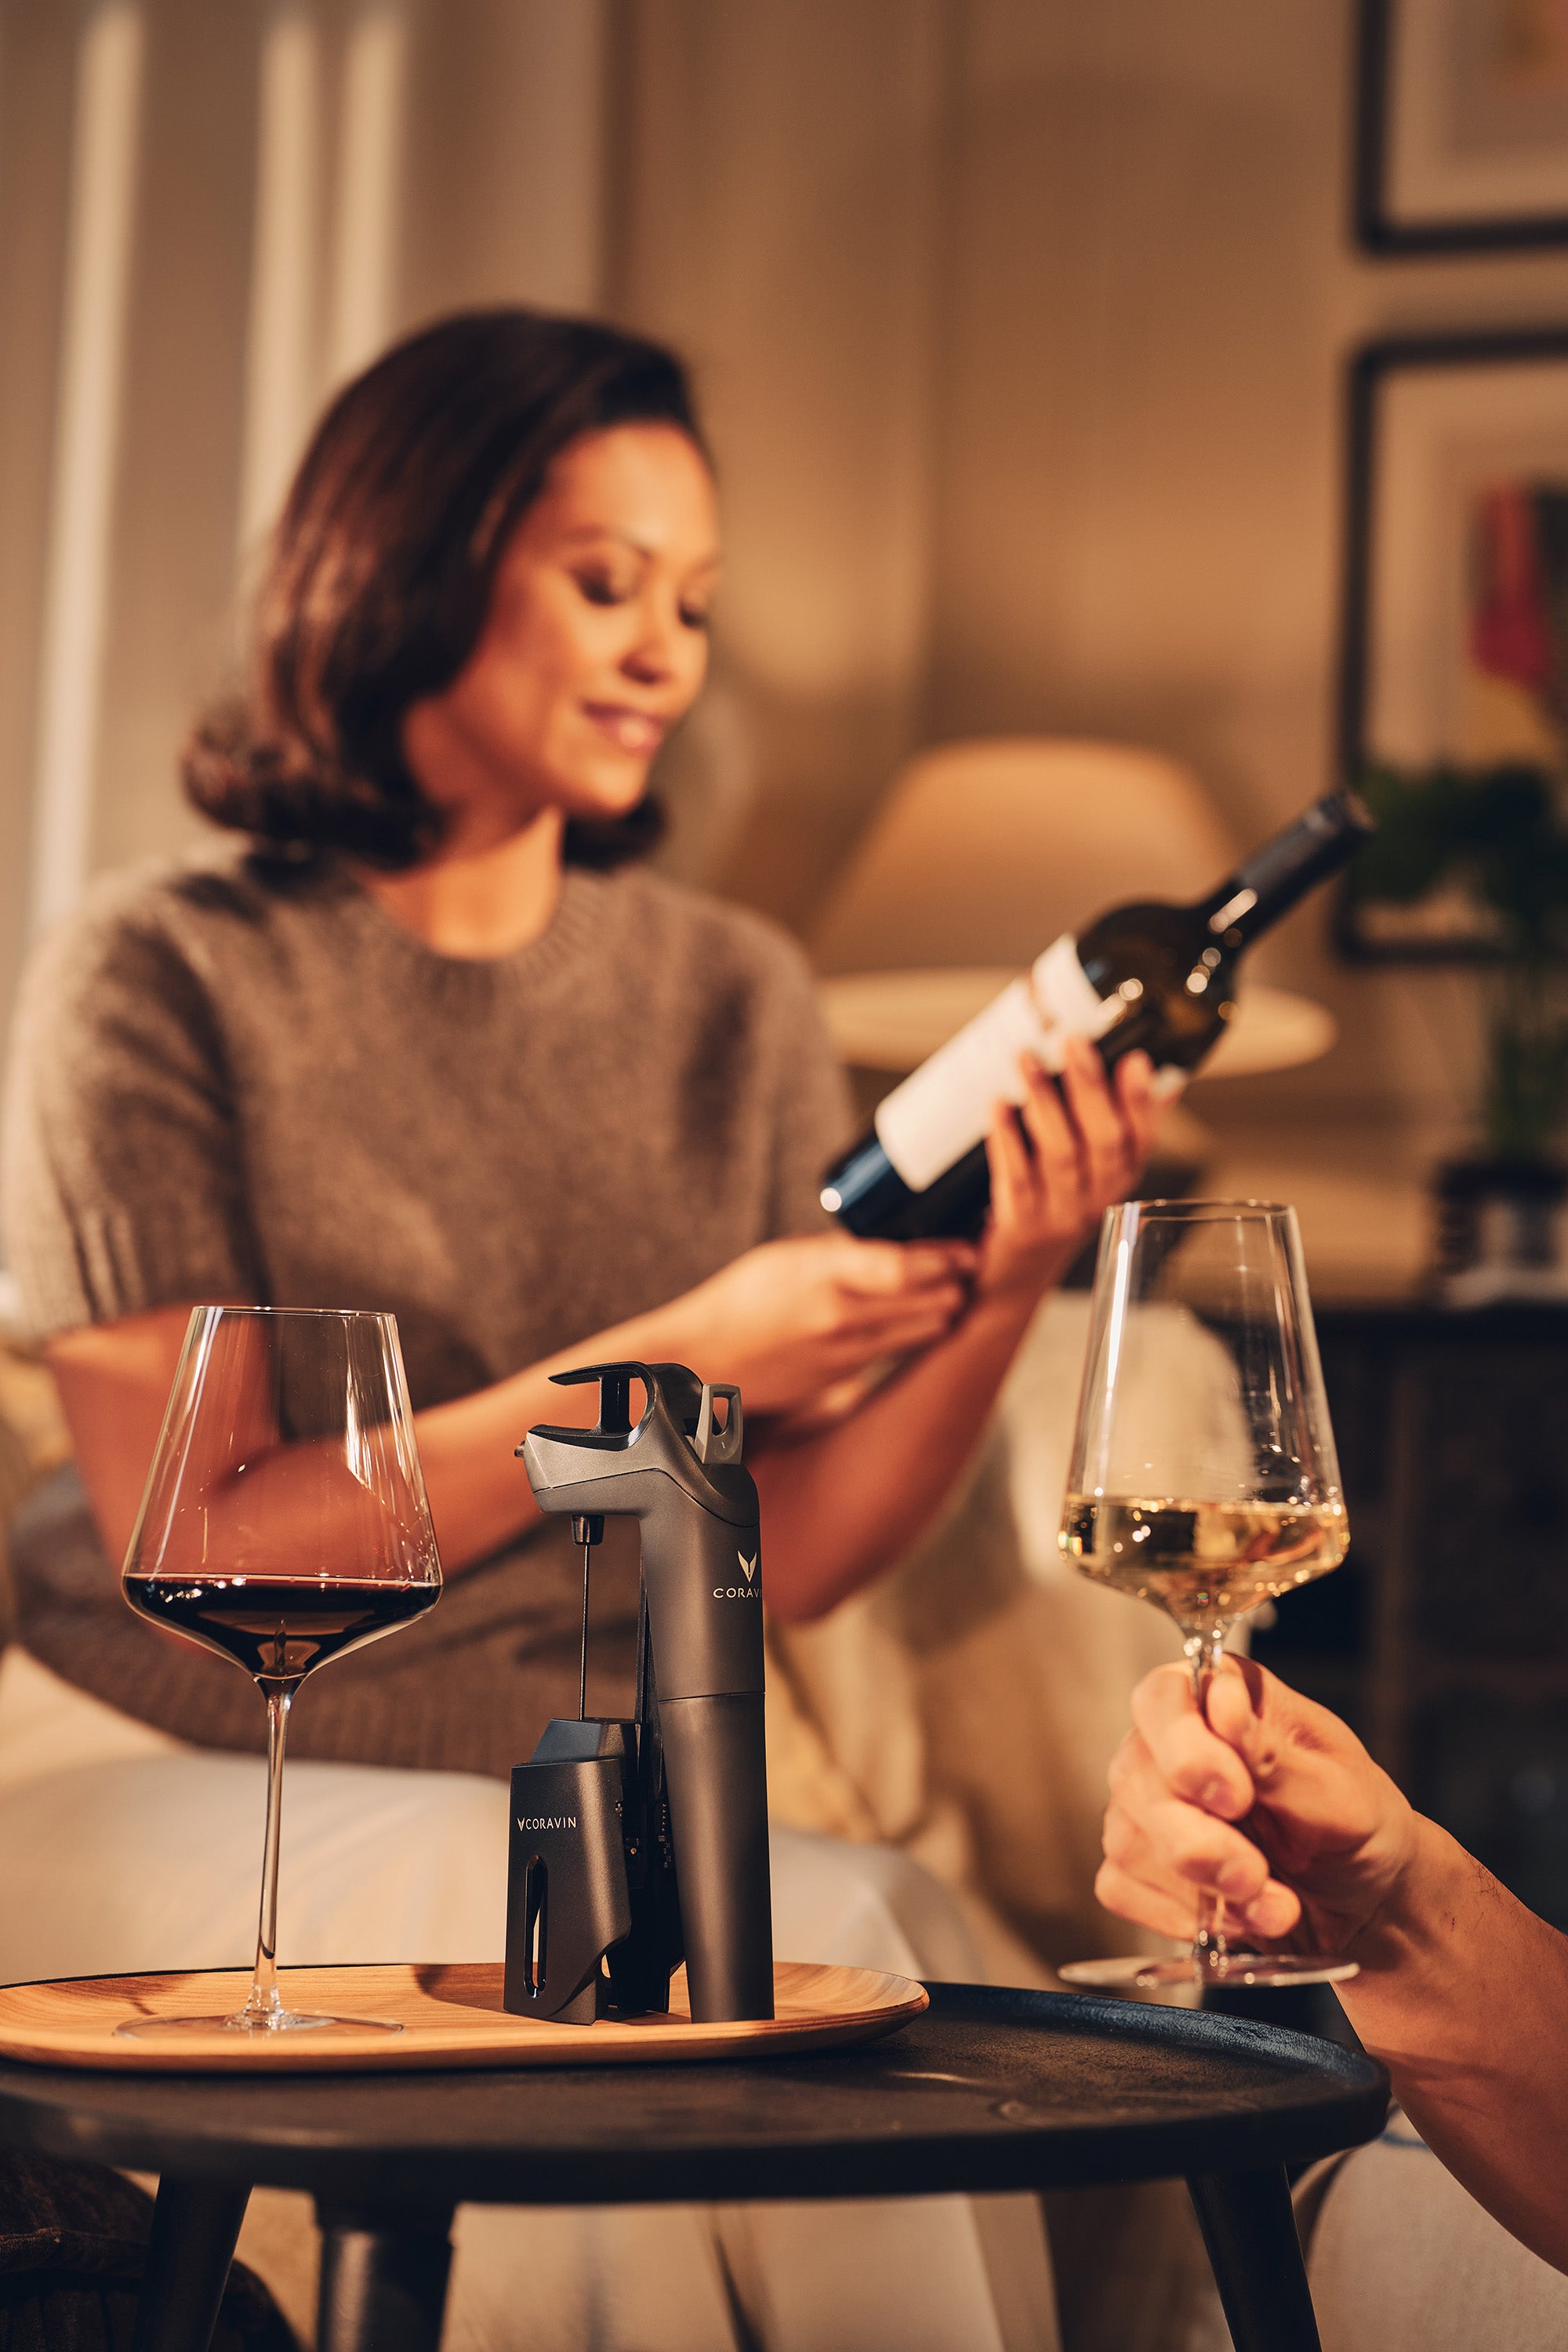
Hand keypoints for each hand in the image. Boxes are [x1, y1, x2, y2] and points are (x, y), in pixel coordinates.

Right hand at [666, 1233, 976, 1416]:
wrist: (706, 1360)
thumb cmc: (742, 1298)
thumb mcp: (787, 1256)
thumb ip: (841, 1252)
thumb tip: (894, 1242)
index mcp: (821, 1274)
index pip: (903, 1265)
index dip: (946, 1257)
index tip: (968, 1248)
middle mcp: (838, 1317)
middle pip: (926, 1302)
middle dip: (955, 1283)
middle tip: (973, 1266)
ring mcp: (844, 1353)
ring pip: (920, 1331)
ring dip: (941, 1311)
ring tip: (955, 1291)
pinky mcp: (843, 1379)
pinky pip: (893, 1352)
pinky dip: (911, 1334)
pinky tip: (919, 1319)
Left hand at [975, 1039, 1156, 1301]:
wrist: (1011, 1278)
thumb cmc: (1050, 1210)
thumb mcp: (1091, 1172)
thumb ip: (1116, 1125)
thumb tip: (1150, 1072)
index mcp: (1120, 1179)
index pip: (1141, 1137)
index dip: (1141, 1100)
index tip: (1134, 1059)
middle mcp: (1098, 1199)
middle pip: (1104, 1141)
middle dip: (1089, 1087)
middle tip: (1072, 1042)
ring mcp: (1061, 1215)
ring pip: (1061, 1155)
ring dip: (1044, 1102)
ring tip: (1027, 1061)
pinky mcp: (1021, 1226)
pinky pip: (1015, 1178)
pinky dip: (1007, 1139)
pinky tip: (998, 1107)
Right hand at [1096, 1657, 1420, 1959]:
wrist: (1365, 1902)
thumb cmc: (1359, 1826)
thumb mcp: (1339, 1792)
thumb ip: (1274, 1755)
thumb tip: (1223, 1702)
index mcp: (1225, 1699)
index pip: (1163, 1697)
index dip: (1186, 1747)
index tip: (1238, 1798)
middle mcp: (1174, 1743)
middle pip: (1137, 1777)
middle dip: (1200, 1842)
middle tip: (1255, 1875)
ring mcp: (1149, 1803)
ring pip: (1128, 1840)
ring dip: (1203, 1889)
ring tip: (1273, 1906)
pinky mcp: (1140, 1862)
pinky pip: (1122, 1887)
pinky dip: (1180, 1915)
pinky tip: (1234, 1918)